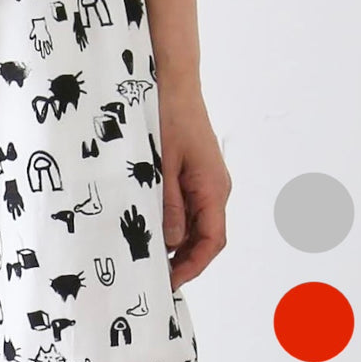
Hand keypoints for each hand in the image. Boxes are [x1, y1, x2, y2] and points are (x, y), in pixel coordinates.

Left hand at [157, 82, 231, 287]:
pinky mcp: (193, 169)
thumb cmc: (167, 115)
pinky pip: (187, 203)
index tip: (169, 281)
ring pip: (194, 220)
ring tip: (146, 253)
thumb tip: (171, 242)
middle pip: (204, 235)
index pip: (212, 240)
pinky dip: (171, 217)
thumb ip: (168, 203)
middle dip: (182, 257)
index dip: (192, 265)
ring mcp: (205, 178)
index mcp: (213, 188)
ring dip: (175, 238)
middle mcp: (214, 187)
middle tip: (151, 273)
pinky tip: (148, 222)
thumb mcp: (161, 163)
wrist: (171, 79)